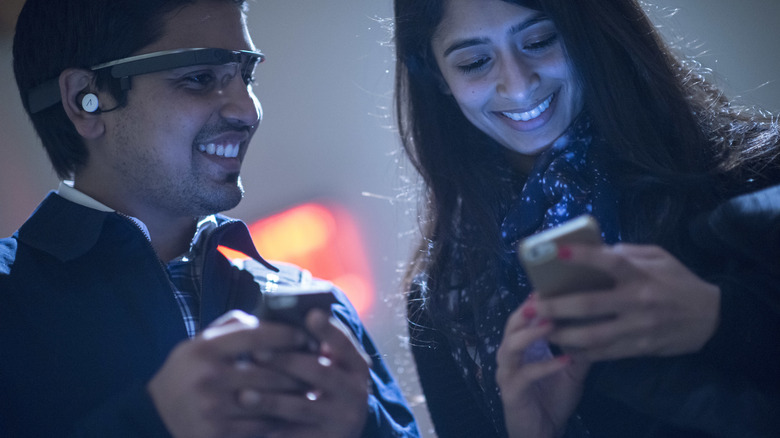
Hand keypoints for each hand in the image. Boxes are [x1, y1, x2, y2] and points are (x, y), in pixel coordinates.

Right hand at [148, 310, 309, 437]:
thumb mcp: (200, 342)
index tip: (307, 336)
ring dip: (295, 396)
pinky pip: (260, 426)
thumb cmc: (187, 370)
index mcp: (205, 348)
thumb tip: (270, 317)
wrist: (155, 413)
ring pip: (269, 400)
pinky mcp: (216, 433)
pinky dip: (279, 419)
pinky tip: (291, 412)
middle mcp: (208, 377)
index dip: (288, 335)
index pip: (257, 336)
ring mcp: (212, 408)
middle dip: (299, 370)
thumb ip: (233, 326)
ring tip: (313, 388)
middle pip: (270, 372)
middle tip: (320, 366)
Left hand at [238, 309, 370, 437]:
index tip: (310, 314)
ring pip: (302, 406)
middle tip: (255, 353)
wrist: (339, 430)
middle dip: (285, 360)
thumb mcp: (331, 366)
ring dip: (270, 400)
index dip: (328, 329)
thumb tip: (282, 321)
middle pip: (318, 371)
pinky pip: (294, 434)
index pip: (344, 343)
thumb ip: (315, 345)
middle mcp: (355, 391)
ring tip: (243, 395)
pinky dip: (271, 428)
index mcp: (356, 366)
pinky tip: (249, 425)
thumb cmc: (326, 386)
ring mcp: (342, 418)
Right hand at [496, 297, 590, 437]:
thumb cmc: (552, 400)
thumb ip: (578, 348)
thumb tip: (599, 322)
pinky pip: (526, 375)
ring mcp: (507, 374)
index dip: (534, 302)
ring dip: (531, 334)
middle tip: (544, 297)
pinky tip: (565, 360)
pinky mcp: (511, 392)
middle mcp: (509, 356)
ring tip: (551, 324)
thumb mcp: (571, 370)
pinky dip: (546, 366)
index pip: (523, 318)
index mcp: (520, 348)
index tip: (550, 284)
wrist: (541, 434)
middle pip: (511, 326)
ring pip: (510, 347)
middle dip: (527, 311)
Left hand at [536, 243, 720, 361]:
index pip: (610, 262)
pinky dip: (580, 352)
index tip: (557, 252)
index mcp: (641, 274)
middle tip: (531, 305)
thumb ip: (625, 253)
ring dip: (562, 334)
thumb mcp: (658, 257)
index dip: (583, 257)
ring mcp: (638, 328)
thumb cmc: (677, 280)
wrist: (710, 317)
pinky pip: (603, 353)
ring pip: (592, 336)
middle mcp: (638, 301)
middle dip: (556, 306)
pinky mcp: (638, 348)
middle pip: (590, 305)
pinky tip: (562, 347)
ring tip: (540, 329)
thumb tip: (591, 250)